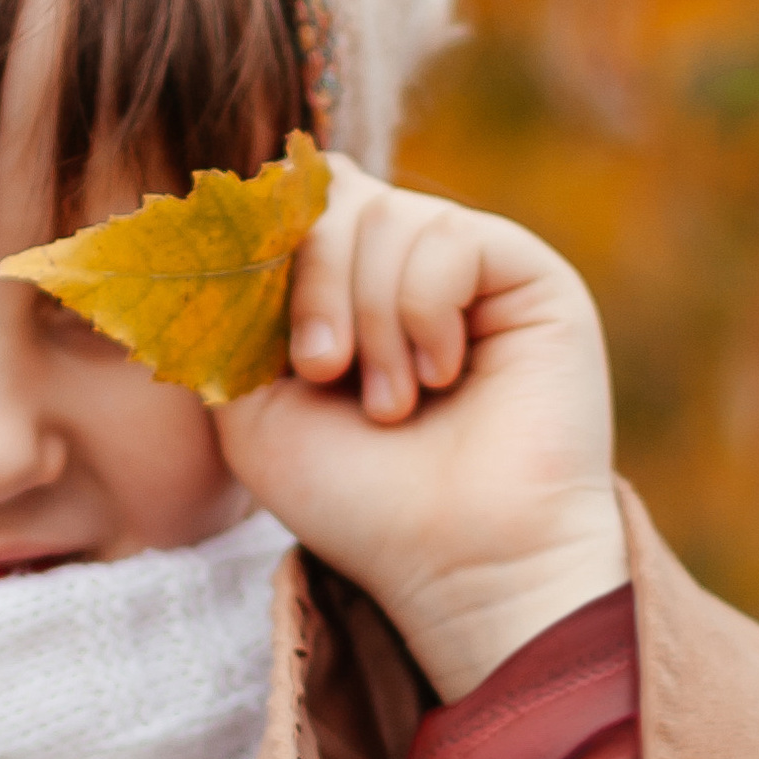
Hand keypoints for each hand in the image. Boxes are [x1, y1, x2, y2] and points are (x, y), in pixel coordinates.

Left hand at [215, 162, 628, 699]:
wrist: (459, 562)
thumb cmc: (358, 500)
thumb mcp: (253, 407)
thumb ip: (230, 314)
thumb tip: (230, 220)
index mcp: (342, 291)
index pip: (291, 205)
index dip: (264, 245)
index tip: (270, 339)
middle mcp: (405, 268)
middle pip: (331, 196)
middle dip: (310, 283)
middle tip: (320, 371)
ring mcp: (469, 267)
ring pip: (386, 214)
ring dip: (372, 319)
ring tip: (392, 405)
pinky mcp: (529, 274)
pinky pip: (449, 235)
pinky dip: (425, 310)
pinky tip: (443, 376)